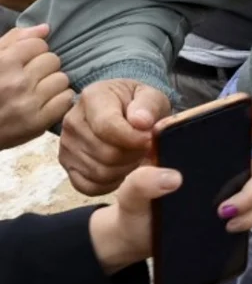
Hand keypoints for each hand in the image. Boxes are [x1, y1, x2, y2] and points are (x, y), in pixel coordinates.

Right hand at [0, 23, 72, 149]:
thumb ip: (13, 40)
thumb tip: (45, 28)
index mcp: (3, 63)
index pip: (39, 44)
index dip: (34, 50)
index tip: (25, 60)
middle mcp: (16, 82)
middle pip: (53, 60)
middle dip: (44, 66)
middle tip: (32, 76)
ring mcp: (28, 103)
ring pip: (62, 79)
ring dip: (53, 83)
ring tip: (39, 89)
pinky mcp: (37, 123)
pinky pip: (66, 99)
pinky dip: (60, 99)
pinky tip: (46, 102)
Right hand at [59, 79, 172, 195]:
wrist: (124, 111)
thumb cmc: (139, 104)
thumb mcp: (152, 96)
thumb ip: (149, 106)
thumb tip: (141, 121)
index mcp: (93, 97)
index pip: (107, 127)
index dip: (134, 139)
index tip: (150, 140)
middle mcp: (73, 121)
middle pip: (107, 153)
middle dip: (133, 155)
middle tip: (145, 148)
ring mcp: (67, 145)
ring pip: (100, 173)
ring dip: (125, 169)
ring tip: (135, 155)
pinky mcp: (67, 165)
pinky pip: (89, 186)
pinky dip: (110, 183)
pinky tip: (122, 168)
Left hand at [88, 100, 251, 274]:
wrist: (137, 238)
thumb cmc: (133, 208)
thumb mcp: (130, 196)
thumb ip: (142, 183)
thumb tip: (173, 178)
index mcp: (194, 141)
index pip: (231, 115)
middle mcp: (219, 154)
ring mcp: (231, 178)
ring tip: (225, 218)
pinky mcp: (236, 201)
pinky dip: (251, 216)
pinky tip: (230, 227)